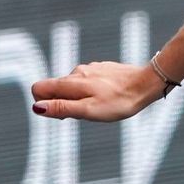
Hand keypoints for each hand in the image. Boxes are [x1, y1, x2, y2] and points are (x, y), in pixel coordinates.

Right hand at [30, 61, 164, 120]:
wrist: (147, 84)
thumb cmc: (119, 101)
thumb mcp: (88, 110)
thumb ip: (62, 108)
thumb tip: (37, 108)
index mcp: (70, 82)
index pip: (38, 88)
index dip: (44, 105)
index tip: (64, 115)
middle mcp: (76, 72)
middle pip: (54, 88)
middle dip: (61, 104)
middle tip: (85, 114)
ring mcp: (90, 69)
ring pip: (71, 85)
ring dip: (77, 98)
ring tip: (100, 107)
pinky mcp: (101, 69)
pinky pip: (86, 81)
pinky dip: (90, 92)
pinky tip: (108, 98)